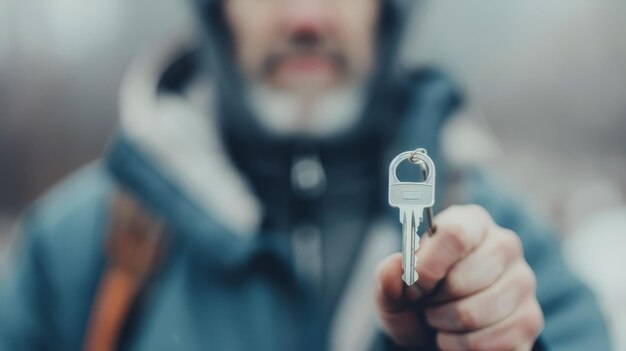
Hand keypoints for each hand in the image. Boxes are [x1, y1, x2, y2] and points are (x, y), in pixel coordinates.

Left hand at [375, 205, 543, 349]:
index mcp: (470, 222)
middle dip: (433, 302)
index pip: (455, 233)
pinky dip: (461, 346)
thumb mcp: (394, 287)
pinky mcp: (531, 319)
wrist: (436, 332)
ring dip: (444, 326)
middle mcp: (504, 245)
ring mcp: (523, 282)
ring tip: (440, 319)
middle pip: (463, 279)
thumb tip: (397, 265)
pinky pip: (490, 341)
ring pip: (474, 314)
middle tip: (427, 304)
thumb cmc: (417, 298)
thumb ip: (388, 275)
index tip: (414, 285)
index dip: (428, 265)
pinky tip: (458, 336)